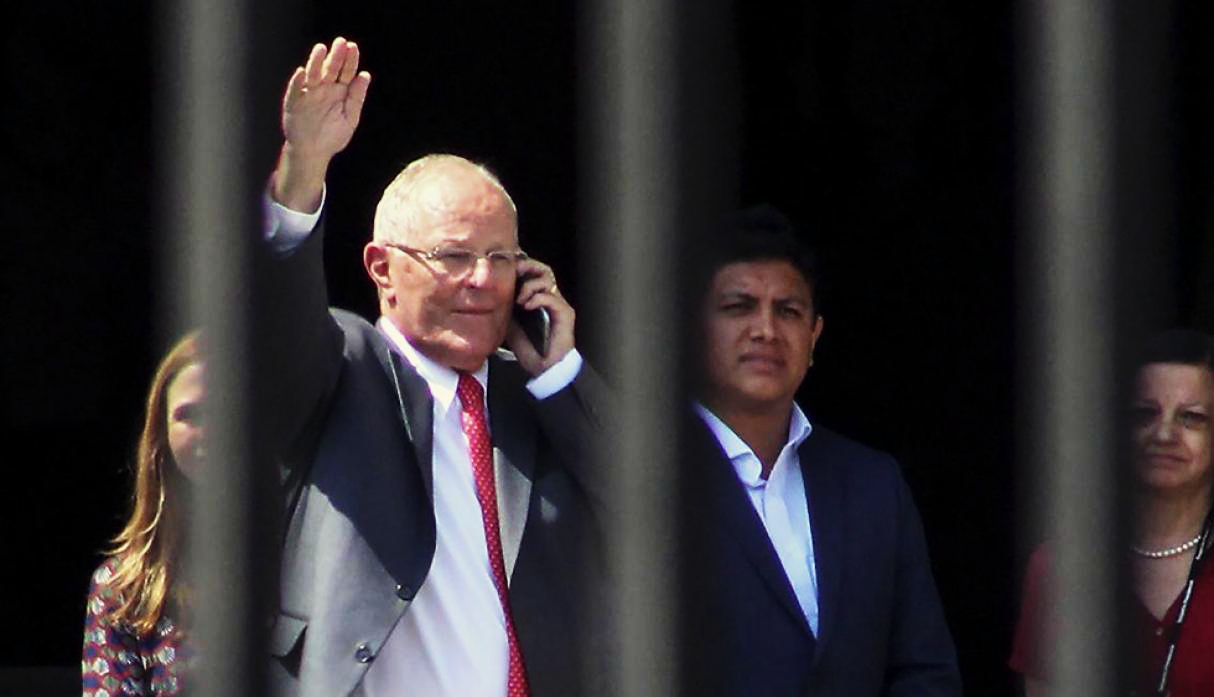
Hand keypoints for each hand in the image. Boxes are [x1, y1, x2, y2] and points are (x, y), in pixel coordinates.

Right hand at [272, 37, 370, 211]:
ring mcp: (308, 94)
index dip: (350, 60)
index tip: (353, 47)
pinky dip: (298, 82)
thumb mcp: (350, 118)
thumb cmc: (333, 136)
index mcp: (339, 92)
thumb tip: (365, 75)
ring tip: (321, 49)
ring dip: (315, 62)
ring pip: (312, 75)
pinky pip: (296, 91)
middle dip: (335, 56)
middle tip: (341, 42)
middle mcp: (324, 89)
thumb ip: (356, 98)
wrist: (313, 153)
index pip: (346, 72)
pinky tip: (302, 73)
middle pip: (330, 69)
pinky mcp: (294, 103)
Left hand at [506, 258, 574, 374]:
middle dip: (526, 267)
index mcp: (537, 299)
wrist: (546, 370)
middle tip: (512, 272)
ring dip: (530, 285)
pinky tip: (526, 306)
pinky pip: (551, 297)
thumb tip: (490, 295)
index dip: (519, 267)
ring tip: (519, 299)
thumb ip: (504, 309)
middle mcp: (550, 298)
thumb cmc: (530, 351)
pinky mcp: (565, 313)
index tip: (503, 269)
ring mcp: (558, 305)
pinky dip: (537, 298)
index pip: (532, 273)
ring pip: (547, 279)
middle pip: (542, 270)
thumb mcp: (509, 326)